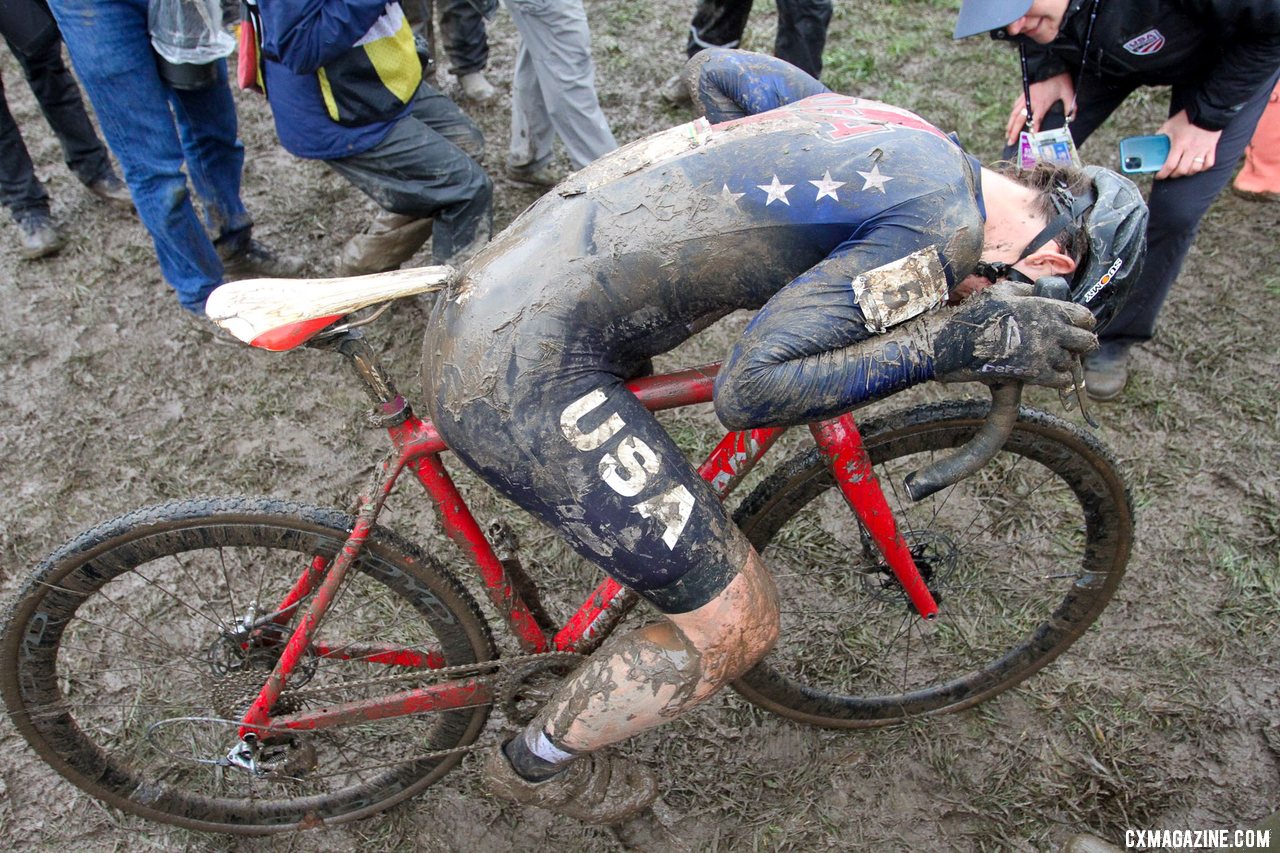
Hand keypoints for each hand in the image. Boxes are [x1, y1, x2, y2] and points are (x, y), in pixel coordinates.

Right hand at [930, 283, 1097, 388]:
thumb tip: (1041, 293)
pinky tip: (1051, 373)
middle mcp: (1051, 331)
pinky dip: (1060, 378)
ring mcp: (1044, 353)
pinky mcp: (1035, 373)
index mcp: (1046, 308)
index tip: (1078, 324)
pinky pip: (1061, 379)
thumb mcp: (1004, 292)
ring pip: (1073, 362)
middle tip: (1074, 345)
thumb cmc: (978, 314)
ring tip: (1056, 358)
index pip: (1084, 316)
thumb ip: (1028, 292)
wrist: (961, 343)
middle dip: (1083, 343)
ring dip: (1067, 361)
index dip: (1084, 321)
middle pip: (1086, 341)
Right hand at [1005, 73, 1075, 145]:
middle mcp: (1031, 102)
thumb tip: (1072, 119)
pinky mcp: (1024, 93)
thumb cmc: (1061, 80)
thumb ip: (1070, 107)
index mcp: (1042, 104)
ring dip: (1010, 124)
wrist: (1052, 67)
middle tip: (1010, 142)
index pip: (1035, 120)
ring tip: (1007, 134)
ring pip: (1014, 113)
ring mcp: (1026, 97)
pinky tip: (1011, 119)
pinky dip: (1012, 114)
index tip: (1030, 138)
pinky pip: (1015, 105)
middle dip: (1014, 132)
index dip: (1033, 129)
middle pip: (1020, 119)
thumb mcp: (1069, 94)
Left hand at [1154, 110, 1222, 179]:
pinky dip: (1201, 168)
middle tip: (1170, 173)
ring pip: (1195, 169)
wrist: (1206, 110)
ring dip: (1187, 172)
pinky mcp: (1211, 148)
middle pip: (1182, 170)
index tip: (1159, 176)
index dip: (1163, 174)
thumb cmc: (1186, 118)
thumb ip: (1160, 135)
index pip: (1170, 165)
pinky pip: (1208, 164)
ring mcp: (1202, 149)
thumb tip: (1153, 143)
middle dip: (1174, 175)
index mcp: (1179, 144)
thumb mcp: (1169, 125)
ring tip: (1182, 170)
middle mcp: (1191, 149)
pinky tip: (1196, 166)